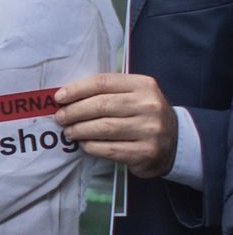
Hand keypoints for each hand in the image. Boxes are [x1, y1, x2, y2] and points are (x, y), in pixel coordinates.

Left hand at [55, 73, 178, 178]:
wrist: (176, 142)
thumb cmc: (144, 114)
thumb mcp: (134, 95)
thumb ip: (107, 92)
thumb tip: (66, 96)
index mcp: (144, 85)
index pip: (103, 82)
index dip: (76, 89)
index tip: (59, 97)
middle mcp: (149, 105)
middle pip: (101, 105)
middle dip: (74, 111)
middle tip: (60, 117)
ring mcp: (150, 130)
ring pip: (103, 128)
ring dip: (79, 130)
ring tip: (68, 131)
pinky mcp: (146, 152)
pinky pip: (110, 148)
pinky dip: (91, 146)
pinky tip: (83, 144)